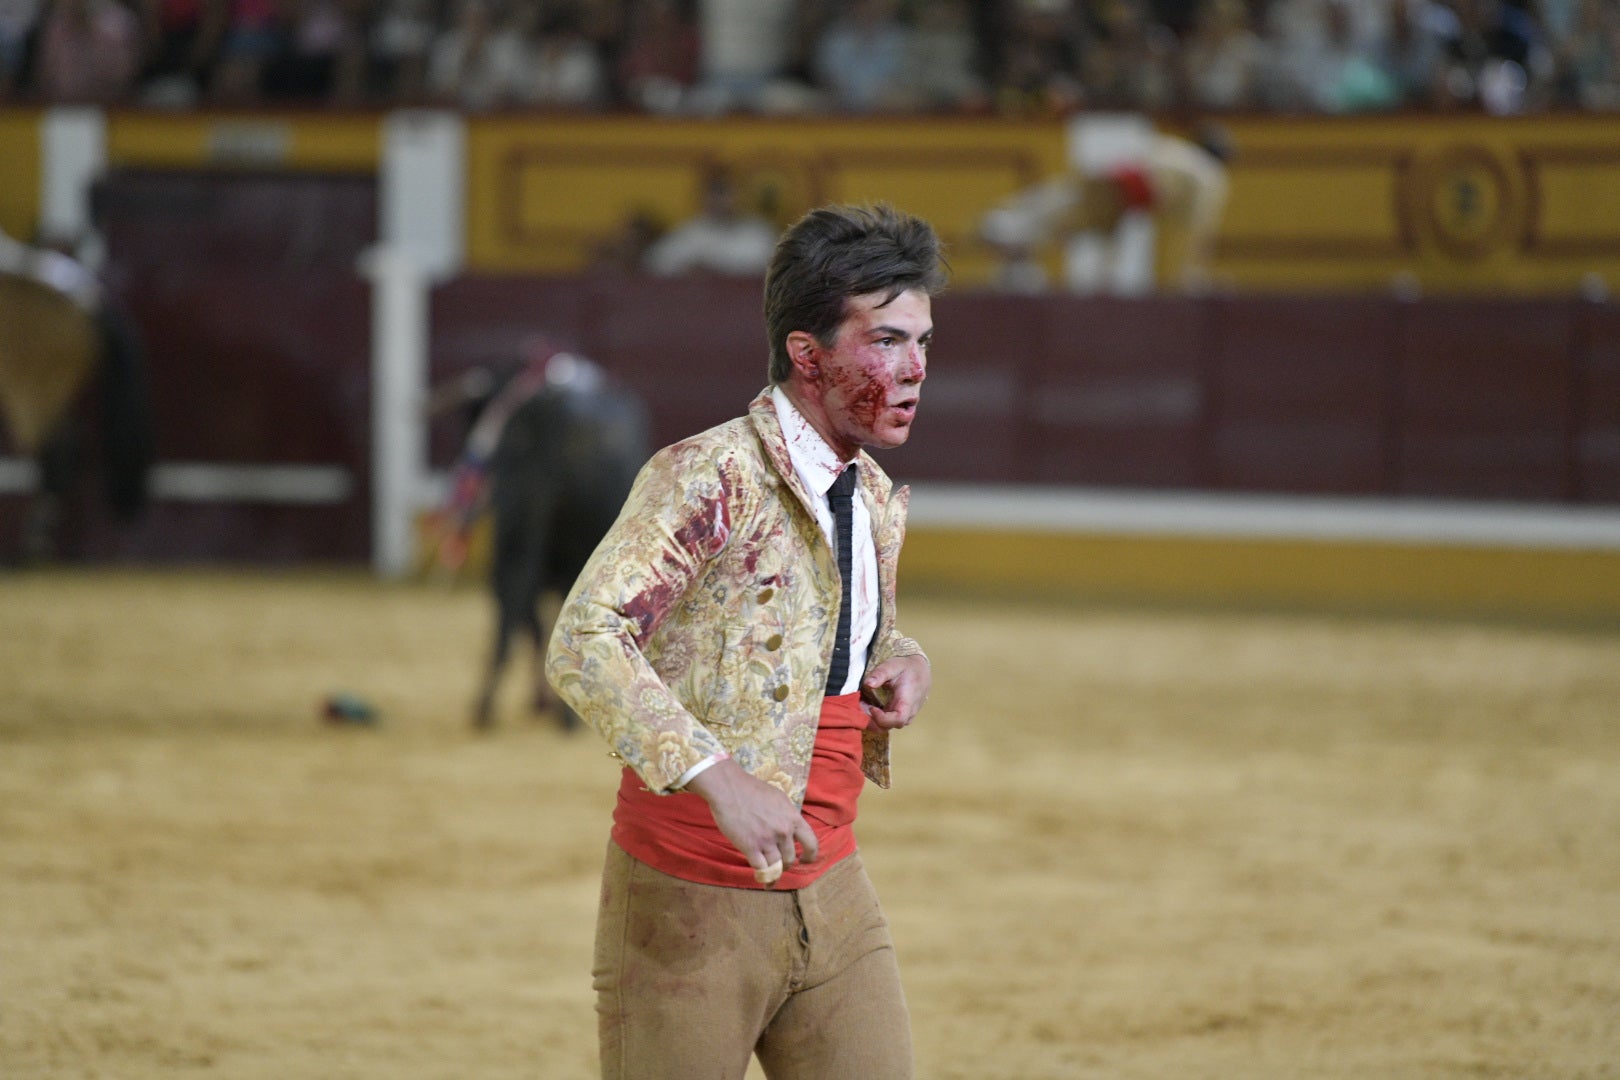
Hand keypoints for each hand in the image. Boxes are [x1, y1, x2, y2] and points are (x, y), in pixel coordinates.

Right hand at [685, 759, 817, 885]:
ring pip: (777, 866)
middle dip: (786, 864)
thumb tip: (790, 827)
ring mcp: (767, 840)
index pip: (811, 842)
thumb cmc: (751, 789)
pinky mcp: (750, 847)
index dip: (810, 855)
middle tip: (781, 865)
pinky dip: (763, 877)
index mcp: (792, 818)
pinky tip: (762, 880)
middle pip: (791, 858)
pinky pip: (762, 869)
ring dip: (775, 873)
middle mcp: (783, 831)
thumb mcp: (778, 799)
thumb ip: (787, 815)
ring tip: (772, 877)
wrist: (729, 789)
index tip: (806, 860)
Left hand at [860, 653, 930, 730]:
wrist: (920, 670)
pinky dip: (878, 718)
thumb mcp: (893, 666)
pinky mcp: (901, 716)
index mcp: (908, 701)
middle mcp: (909, 712)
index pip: (898, 720)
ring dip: (874, 720)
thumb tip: (868, 683)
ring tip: (864, 706)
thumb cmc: (907, 668)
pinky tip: (870, 707)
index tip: (871, 708)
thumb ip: (880, 673)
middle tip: (861, 707)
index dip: (882, 718)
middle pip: (890, 726)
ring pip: (889, 726)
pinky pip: (889, 722)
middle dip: (873, 720)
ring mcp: (906, 716)